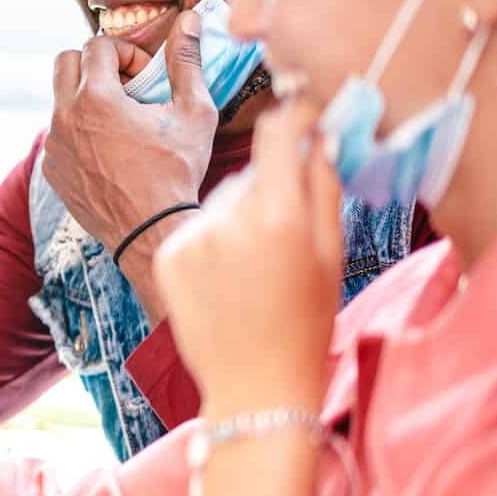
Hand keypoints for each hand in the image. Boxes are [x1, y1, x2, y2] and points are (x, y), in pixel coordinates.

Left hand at [42, 11, 216, 255]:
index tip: (145, 76)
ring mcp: (53, 145)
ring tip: (122, 122)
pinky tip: (110, 151)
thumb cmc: (177, 171)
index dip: (125, 53)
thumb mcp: (193, 112)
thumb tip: (190, 20)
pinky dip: (80, 132)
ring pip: (60, 100)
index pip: (97, 45)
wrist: (151, 231)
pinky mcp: (51, 169)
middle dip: (94, 64)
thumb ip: (187, 61)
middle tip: (125, 87)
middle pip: (65, 62)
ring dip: (87, 99)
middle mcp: (64, 118)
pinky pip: (58, 135)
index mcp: (95, 98)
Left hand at [154, 99, 341, 416]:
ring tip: (253, 266)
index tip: (302, 112)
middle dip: (268, 189)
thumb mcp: (329, 253)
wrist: (253, 383)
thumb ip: (323, 188)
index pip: (278, 136)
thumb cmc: (304, 322)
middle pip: (250, 175)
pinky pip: (194, 227)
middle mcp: (228, 221)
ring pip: (220, 201)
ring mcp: (191, 238)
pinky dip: (210, 239)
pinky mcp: (167, 254)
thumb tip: (318, 137)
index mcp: (279, 218)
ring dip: (237, 216)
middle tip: (283, 233)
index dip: (293, 117)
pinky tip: (225, 277)